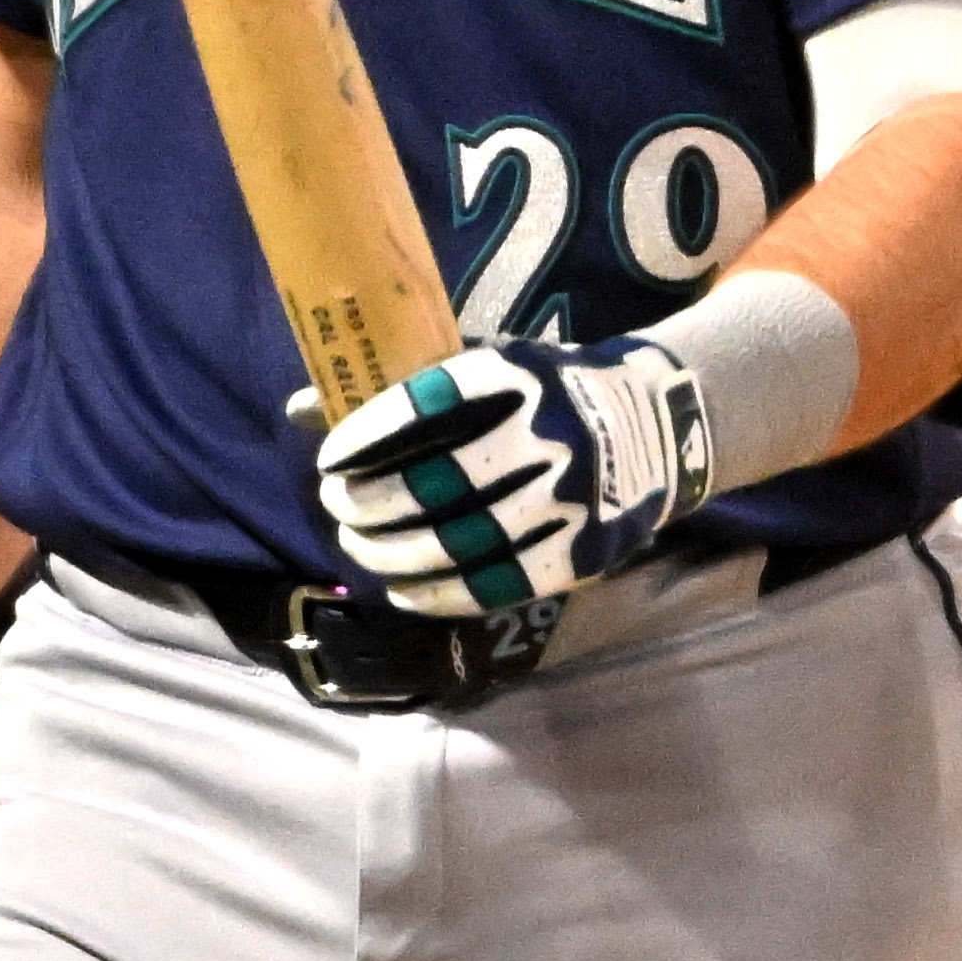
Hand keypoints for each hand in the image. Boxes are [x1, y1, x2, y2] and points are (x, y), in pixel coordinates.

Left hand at [307, 331, 711, 619]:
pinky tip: (403, 590)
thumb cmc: (551, 392)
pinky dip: (439, 593)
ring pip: (459, 540)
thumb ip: (412, 389)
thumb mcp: (497, 367)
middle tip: (338, 508)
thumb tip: (300, 407)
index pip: (425, 407)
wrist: (661, 424)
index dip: (367, 437)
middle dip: (371, 502)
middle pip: (435, 483)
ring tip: (360, 548)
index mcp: (520, 378)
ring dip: (394, 552)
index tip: (330, 459)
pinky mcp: (582, 552)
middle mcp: (548, 435)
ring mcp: (569, 500)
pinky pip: (497, 583)